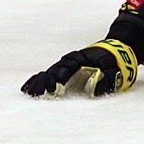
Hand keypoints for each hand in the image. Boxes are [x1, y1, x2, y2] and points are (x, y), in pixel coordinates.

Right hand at [22, 40, 138, 97]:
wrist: (114, 49)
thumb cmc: (114, 62)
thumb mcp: (115, 70)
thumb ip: (106, 80)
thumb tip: (93, 91)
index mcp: (82, 58)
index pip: (68, 67)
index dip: (59, 77)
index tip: (53, 88)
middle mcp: (71, 60)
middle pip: (54, 69)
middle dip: (45, 82)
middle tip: (37, 94)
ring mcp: (66, 64)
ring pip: (49, 72)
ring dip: (39, 82)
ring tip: (29, 93)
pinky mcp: (64, 70)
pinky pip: (48, 74)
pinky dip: (38, 80)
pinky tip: (27, 89)